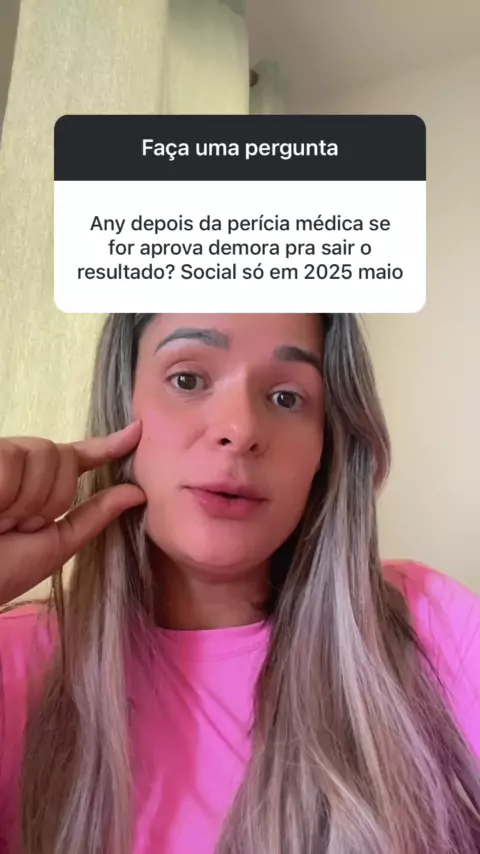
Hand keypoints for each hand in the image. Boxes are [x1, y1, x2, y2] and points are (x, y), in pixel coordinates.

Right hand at [0, 421, 145, 605]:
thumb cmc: (2, 572)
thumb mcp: (57, 546)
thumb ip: (95, 516)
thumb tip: (137, 492)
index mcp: (41, 487)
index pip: (78, 458)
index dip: (107, 445)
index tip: (136, 432)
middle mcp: (20, 466)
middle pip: (64, 455)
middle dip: (52, 497)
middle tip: (20, 526)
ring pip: (43, 453)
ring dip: (28, 499)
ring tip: (0, 521)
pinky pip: (11, 460)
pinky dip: (4, 492)